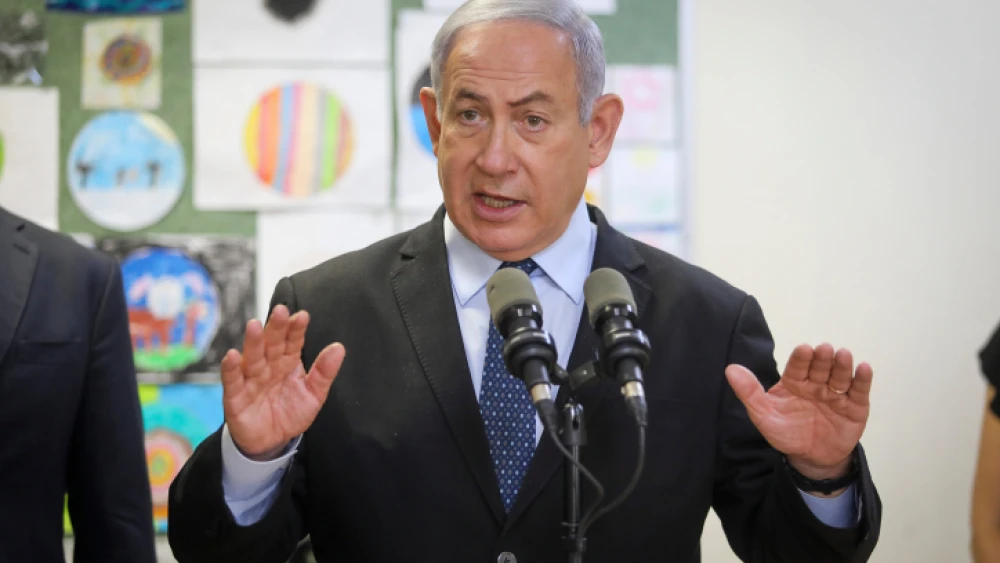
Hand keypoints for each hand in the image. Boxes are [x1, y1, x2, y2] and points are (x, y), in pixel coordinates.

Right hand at [221, 305, 345, 459]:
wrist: (271, 442)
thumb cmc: (291, 413)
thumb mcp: (313, 395)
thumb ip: (324, 373)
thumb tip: (339, 348)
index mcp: (288, 362)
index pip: (292, 341)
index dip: (296, 329)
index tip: (302, 317)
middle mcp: (268, 366)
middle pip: (271, 343)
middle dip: (276, 328)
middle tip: (281, 311)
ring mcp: (251, 379)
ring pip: (252, 357)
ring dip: (253, 342)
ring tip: (254, 326)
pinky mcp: (235, 397)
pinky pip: (232, 381)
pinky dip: (231, 369)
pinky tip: (232, 356)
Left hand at [725, 343, 872, 480]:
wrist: (811, 458)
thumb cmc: (786, 433)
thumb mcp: (763, 415)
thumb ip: (749, 393)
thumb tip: (730, 369)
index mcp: (794, 382)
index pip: (797, 366)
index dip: (801, 358)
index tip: (804, 349)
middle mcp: (816, 383)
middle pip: (820, 368)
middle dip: (822, 359)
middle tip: (824, 349)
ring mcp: (836, 394)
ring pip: (840, 376)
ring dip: (842, 365)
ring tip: (843, 355)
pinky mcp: (855, 406)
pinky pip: (859, 390)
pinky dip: (862, 379)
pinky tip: (863, 368)